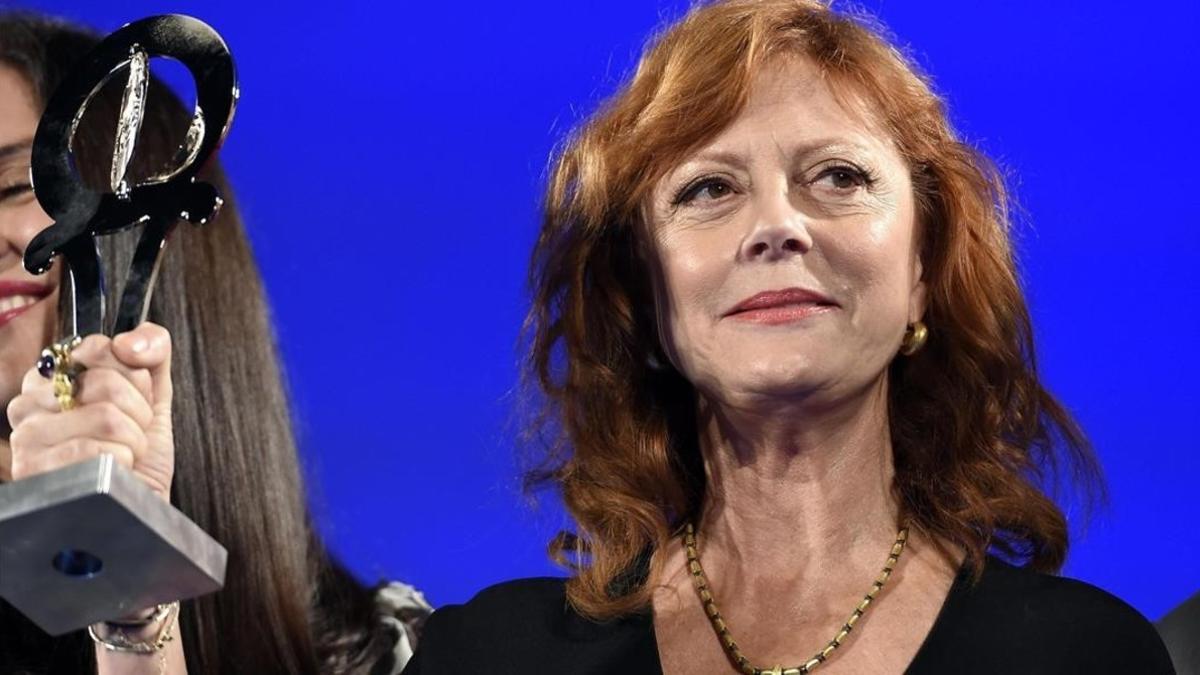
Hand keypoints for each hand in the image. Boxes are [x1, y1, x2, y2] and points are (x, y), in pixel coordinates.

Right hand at [4, 323, 174, 500]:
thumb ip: (151, 350)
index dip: (135, 379)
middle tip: (131, 435)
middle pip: (107, 383)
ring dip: (134, 441)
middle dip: (139, 414)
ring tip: (123, 455)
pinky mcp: (35, 471)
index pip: (99, 347)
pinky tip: (112, 472)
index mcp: (51, 376)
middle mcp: (28, 402)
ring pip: (107, 417)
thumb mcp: (153, 393)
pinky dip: (123, 463)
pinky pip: (98, 451)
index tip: (133, 402)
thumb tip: (128, 342)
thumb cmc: (140, 452)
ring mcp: (26, 437)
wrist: (139, 506)